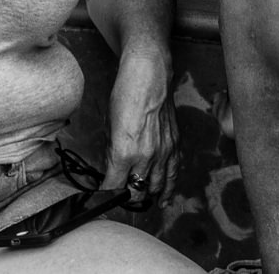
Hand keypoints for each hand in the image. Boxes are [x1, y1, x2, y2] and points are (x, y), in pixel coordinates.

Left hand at [101, 42, 177, 204]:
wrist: (149, 76)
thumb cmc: (126, 94)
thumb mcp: (110, 125)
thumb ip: (112, 151)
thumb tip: (112, 167)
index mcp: (125, 153)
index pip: (114, 186)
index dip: (107, 194)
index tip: (103, 196)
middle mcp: (146, 157)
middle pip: (136, 191)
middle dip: (127, 198)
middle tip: (120, 198)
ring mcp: (163, 153)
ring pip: (156, 187)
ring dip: (147, 196)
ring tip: (141, 202)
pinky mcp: (174, 145)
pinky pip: (173, 174)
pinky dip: (169, 189)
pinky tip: (165, 199)